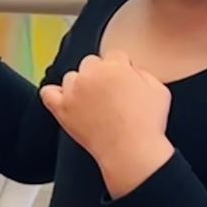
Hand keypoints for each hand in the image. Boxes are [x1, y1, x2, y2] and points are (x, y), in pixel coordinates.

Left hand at [40, 51, 173, 194]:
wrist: (131, 151)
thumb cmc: (147, 124)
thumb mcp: (158, 89)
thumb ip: (142, 72)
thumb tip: (130, 69)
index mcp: (115, 66)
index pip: (113, 56)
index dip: (120, 69)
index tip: (123, 82)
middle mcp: (91, 75)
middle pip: (91, 63)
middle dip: (100, 75)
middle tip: (109, 95)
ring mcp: (73, 91)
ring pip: (71, 77)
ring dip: (80, 86)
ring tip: (93, 104)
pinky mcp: (61, 108)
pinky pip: (47, 93)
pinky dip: (54, 95)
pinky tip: (64, 101)